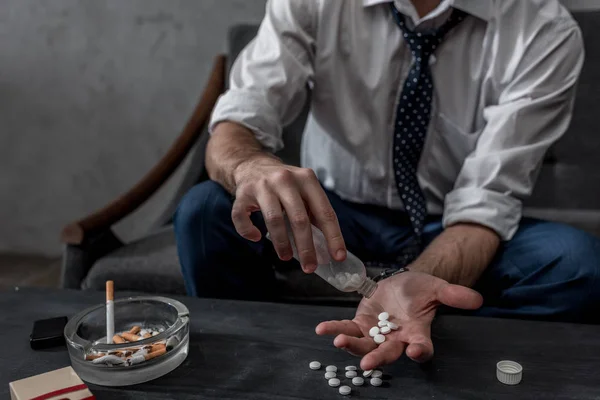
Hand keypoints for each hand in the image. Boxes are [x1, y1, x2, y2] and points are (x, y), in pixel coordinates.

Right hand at [231, 158, 345, 271]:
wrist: (252, 164)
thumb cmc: (284, 184)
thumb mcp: (304, 190)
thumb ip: (315, 212)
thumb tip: (328, 246)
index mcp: (307, 179)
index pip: (324, 212)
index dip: (333, 236)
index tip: (338, 256)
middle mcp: (285, 179)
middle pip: (299, 218)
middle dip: (306, 247)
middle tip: (310, 266)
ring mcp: (263, 185)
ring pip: (274, 220)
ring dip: (282, 243)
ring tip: (286, 257)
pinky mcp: (242, 193)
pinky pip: (242, 217)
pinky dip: (248, 231)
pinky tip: (257, 237)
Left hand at [316, 271, 482, 369]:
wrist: (402, 283)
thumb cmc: (420, 289)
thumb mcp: (437, 287)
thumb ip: (453, 295)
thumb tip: (476, 299)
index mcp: (417, 333)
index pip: (422, 347)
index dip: (420, 351)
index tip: (417, 351)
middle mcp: (396, 339)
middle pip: (388, 353)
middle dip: (377, 359)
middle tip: (367, 364)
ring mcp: (376, 334)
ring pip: (364, 345)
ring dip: (351, 346)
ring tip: (339, 343)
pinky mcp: (361, 324)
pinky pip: (347, 330)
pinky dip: (334, 330)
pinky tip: (322, 329)